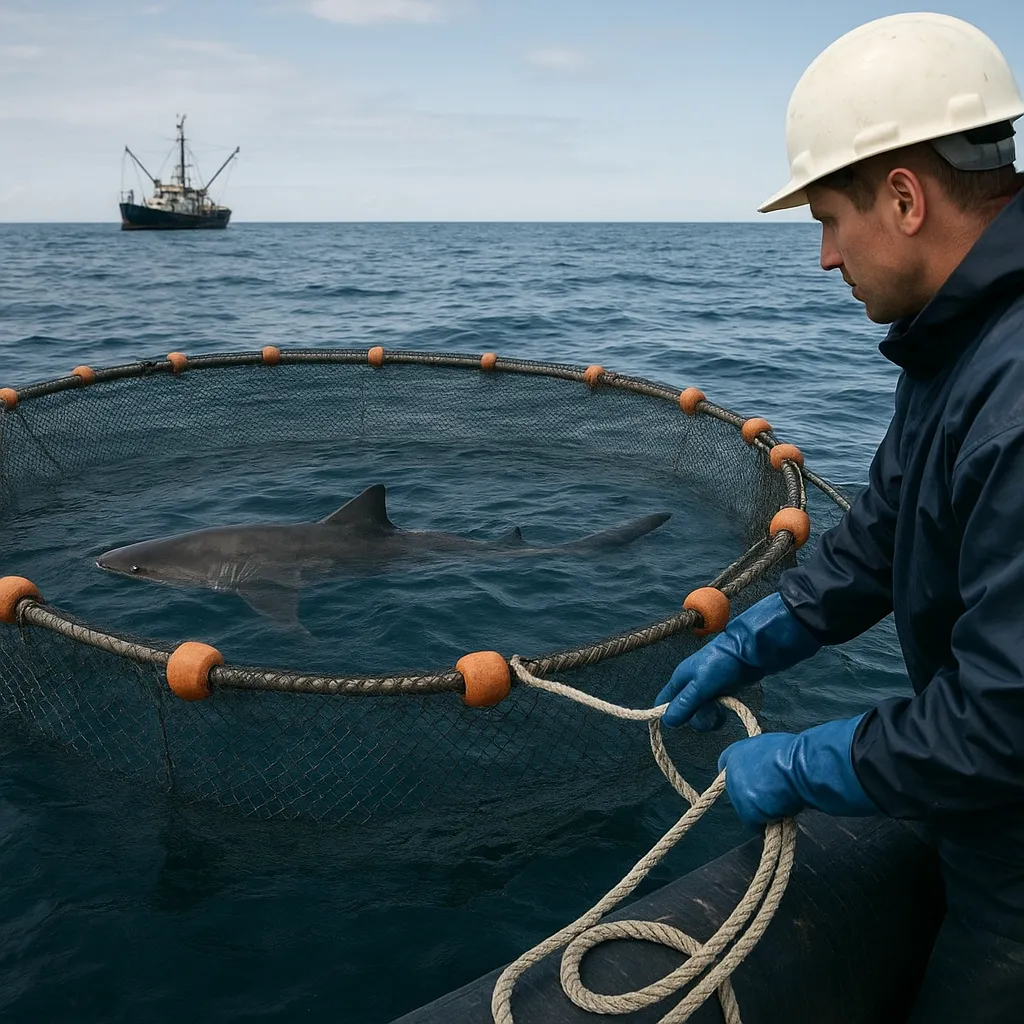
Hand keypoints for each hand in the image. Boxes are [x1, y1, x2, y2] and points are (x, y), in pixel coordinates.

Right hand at [655, 592, 820, 728]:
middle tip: (712, 710)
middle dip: (698, 717)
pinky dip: (720, 713)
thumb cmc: (723, 663)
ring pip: (700, 714)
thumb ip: (685, 702)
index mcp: (680, 679)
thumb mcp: (702, 684)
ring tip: (722, 709)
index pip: (663, 702)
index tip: (680, 723)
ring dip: (711, 717)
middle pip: (684, 713)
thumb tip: (667, 721)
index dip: (667, 714)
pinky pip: (713, 711)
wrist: (750, 652)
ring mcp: (705, 690)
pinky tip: (728, 706)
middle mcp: (690, 685)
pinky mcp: (719, 693)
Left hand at [717, 715, 878, 824]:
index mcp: (738, 749)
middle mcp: (731, 767)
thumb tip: (763, 769)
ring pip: (747, 809)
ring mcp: (736, 787)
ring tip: (784, 797)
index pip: (728, 766)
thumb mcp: (778, 748)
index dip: (746, 778)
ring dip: (763, 809)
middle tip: (778, 791)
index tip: (761, 783)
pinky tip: (782, 808)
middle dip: (754, 796)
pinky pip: (755, 823)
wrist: (809, 765)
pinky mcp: (746, 805)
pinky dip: (768, 822)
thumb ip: (763, 758)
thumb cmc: (803, 755)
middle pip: (737, 792)